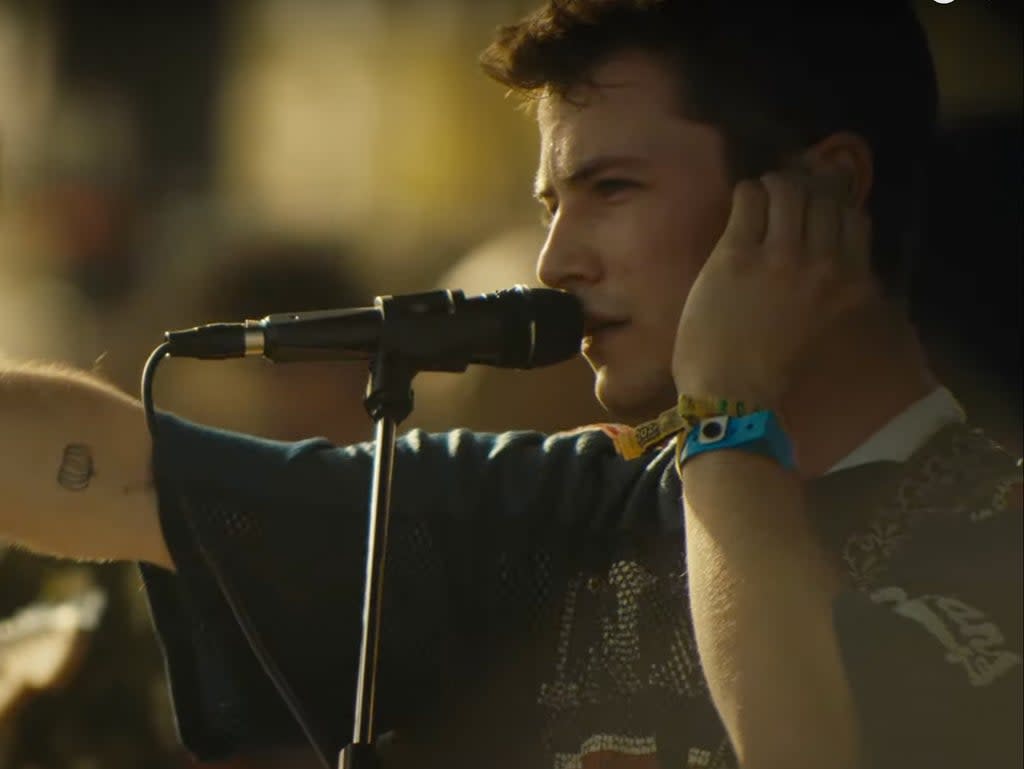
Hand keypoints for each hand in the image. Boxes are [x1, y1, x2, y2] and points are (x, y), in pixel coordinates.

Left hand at [671, 171, 879, 407]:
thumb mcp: (824, 323)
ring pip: (787, 189)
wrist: (732, 394)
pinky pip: (749, 199)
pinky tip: (742, 203)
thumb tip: (824, 245)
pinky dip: (747, 193)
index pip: (855, 218)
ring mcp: (780, 256)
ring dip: (774, 186)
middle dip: (804, 187)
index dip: (834, 202)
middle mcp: (823, 264)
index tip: (817, 202)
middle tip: (786, 193)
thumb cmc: (773, 369)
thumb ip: (833, 285)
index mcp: (850, 285)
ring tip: (762, 196)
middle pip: (823, 198)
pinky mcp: (737, 254)